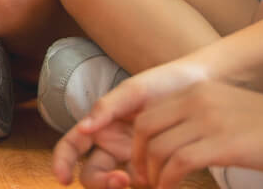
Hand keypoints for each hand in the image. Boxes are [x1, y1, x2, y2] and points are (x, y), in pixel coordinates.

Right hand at [55, 59, 209, 185]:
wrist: (201, 88)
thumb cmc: (163, 84)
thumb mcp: (133, 91)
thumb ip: (106, 108)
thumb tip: (82, 127)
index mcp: (100, 127)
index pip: (70, 148)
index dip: (61, 163)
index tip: (64, 179)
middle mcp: (113, 146)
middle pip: (92, 175)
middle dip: (100, 183)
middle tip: (122, 181)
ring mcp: (133, 160)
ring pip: (115, 184)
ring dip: (119, 188)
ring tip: (141, 181)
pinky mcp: (154, 169)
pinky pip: (142, 185)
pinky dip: (147, 187)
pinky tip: (160, 181)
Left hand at [68, 74, 262, 188]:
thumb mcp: (230, 111)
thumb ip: (204, 121)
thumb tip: (182, 147)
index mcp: (198, 92)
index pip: (149, 114)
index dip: (138, 143)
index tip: (143, 165)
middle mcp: (197, 100)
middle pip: (144, 128)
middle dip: (138, 158)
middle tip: (145, 180)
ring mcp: (208, 120)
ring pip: (157, 147)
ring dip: (152, 174)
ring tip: (158, 188)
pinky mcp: (221, 143)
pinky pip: (177, 163)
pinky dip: (168, 180)